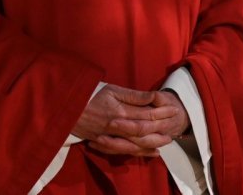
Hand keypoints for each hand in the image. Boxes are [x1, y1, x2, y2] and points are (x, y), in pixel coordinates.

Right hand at [72, 85, 188, 156]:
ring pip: (138, 145)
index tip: (174, 109)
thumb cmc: (90, 95)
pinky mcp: (106, 144)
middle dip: (162, 128)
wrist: (67, 109)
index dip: (162, 113)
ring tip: (167, 141)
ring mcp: (112, 138)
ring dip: (154, 144)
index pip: (147, 114)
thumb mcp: (112, 89)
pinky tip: (151, 153)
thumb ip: (133, 95)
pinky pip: (126, 152)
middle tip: (175, 126)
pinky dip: (140, 153)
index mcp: (121, 112)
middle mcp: (118, 127)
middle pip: (145, 132)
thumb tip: (153, 96)